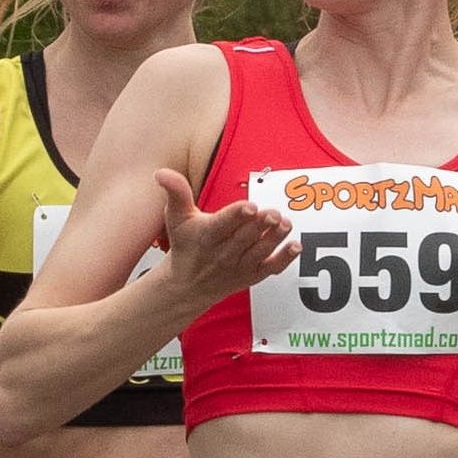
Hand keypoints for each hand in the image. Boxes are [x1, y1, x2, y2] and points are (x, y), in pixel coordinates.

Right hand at [154, 170, 295, 314]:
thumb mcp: (176, 217)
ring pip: (259, 251)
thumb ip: (176, 193)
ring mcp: (239, 266)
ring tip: (286, 223)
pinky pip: (271, 268)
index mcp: (206, 236)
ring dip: (274, 238)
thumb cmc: (185, 244)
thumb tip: (161, 172)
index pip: (222, 224)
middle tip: (274, 213)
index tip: (249, 206)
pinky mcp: (251, 275)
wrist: (186, 285)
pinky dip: (284, 259)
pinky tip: (296, 245)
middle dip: (260, 225)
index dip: (237, 215)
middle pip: (245, 237)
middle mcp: (223, 253)